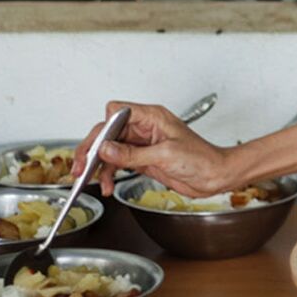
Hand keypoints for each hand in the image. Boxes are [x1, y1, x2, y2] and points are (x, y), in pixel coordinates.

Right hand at [73, 100, 232, 197]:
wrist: (215, 176)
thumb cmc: (202, 158)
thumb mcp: (165, 155)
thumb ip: (132, 154)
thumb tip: (106, 149)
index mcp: (152, 117)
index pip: (117, 112)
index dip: (104, 128)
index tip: (97, 146)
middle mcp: (145, 128)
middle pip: (108, 132)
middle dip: (92, 149)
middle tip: (81, 166)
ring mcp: (142, 144)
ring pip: (110, 149)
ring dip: (98, 165)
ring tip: (89, 179)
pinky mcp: (143, 159)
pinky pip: (118, 163)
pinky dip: (110, 173)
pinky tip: (107, 184)